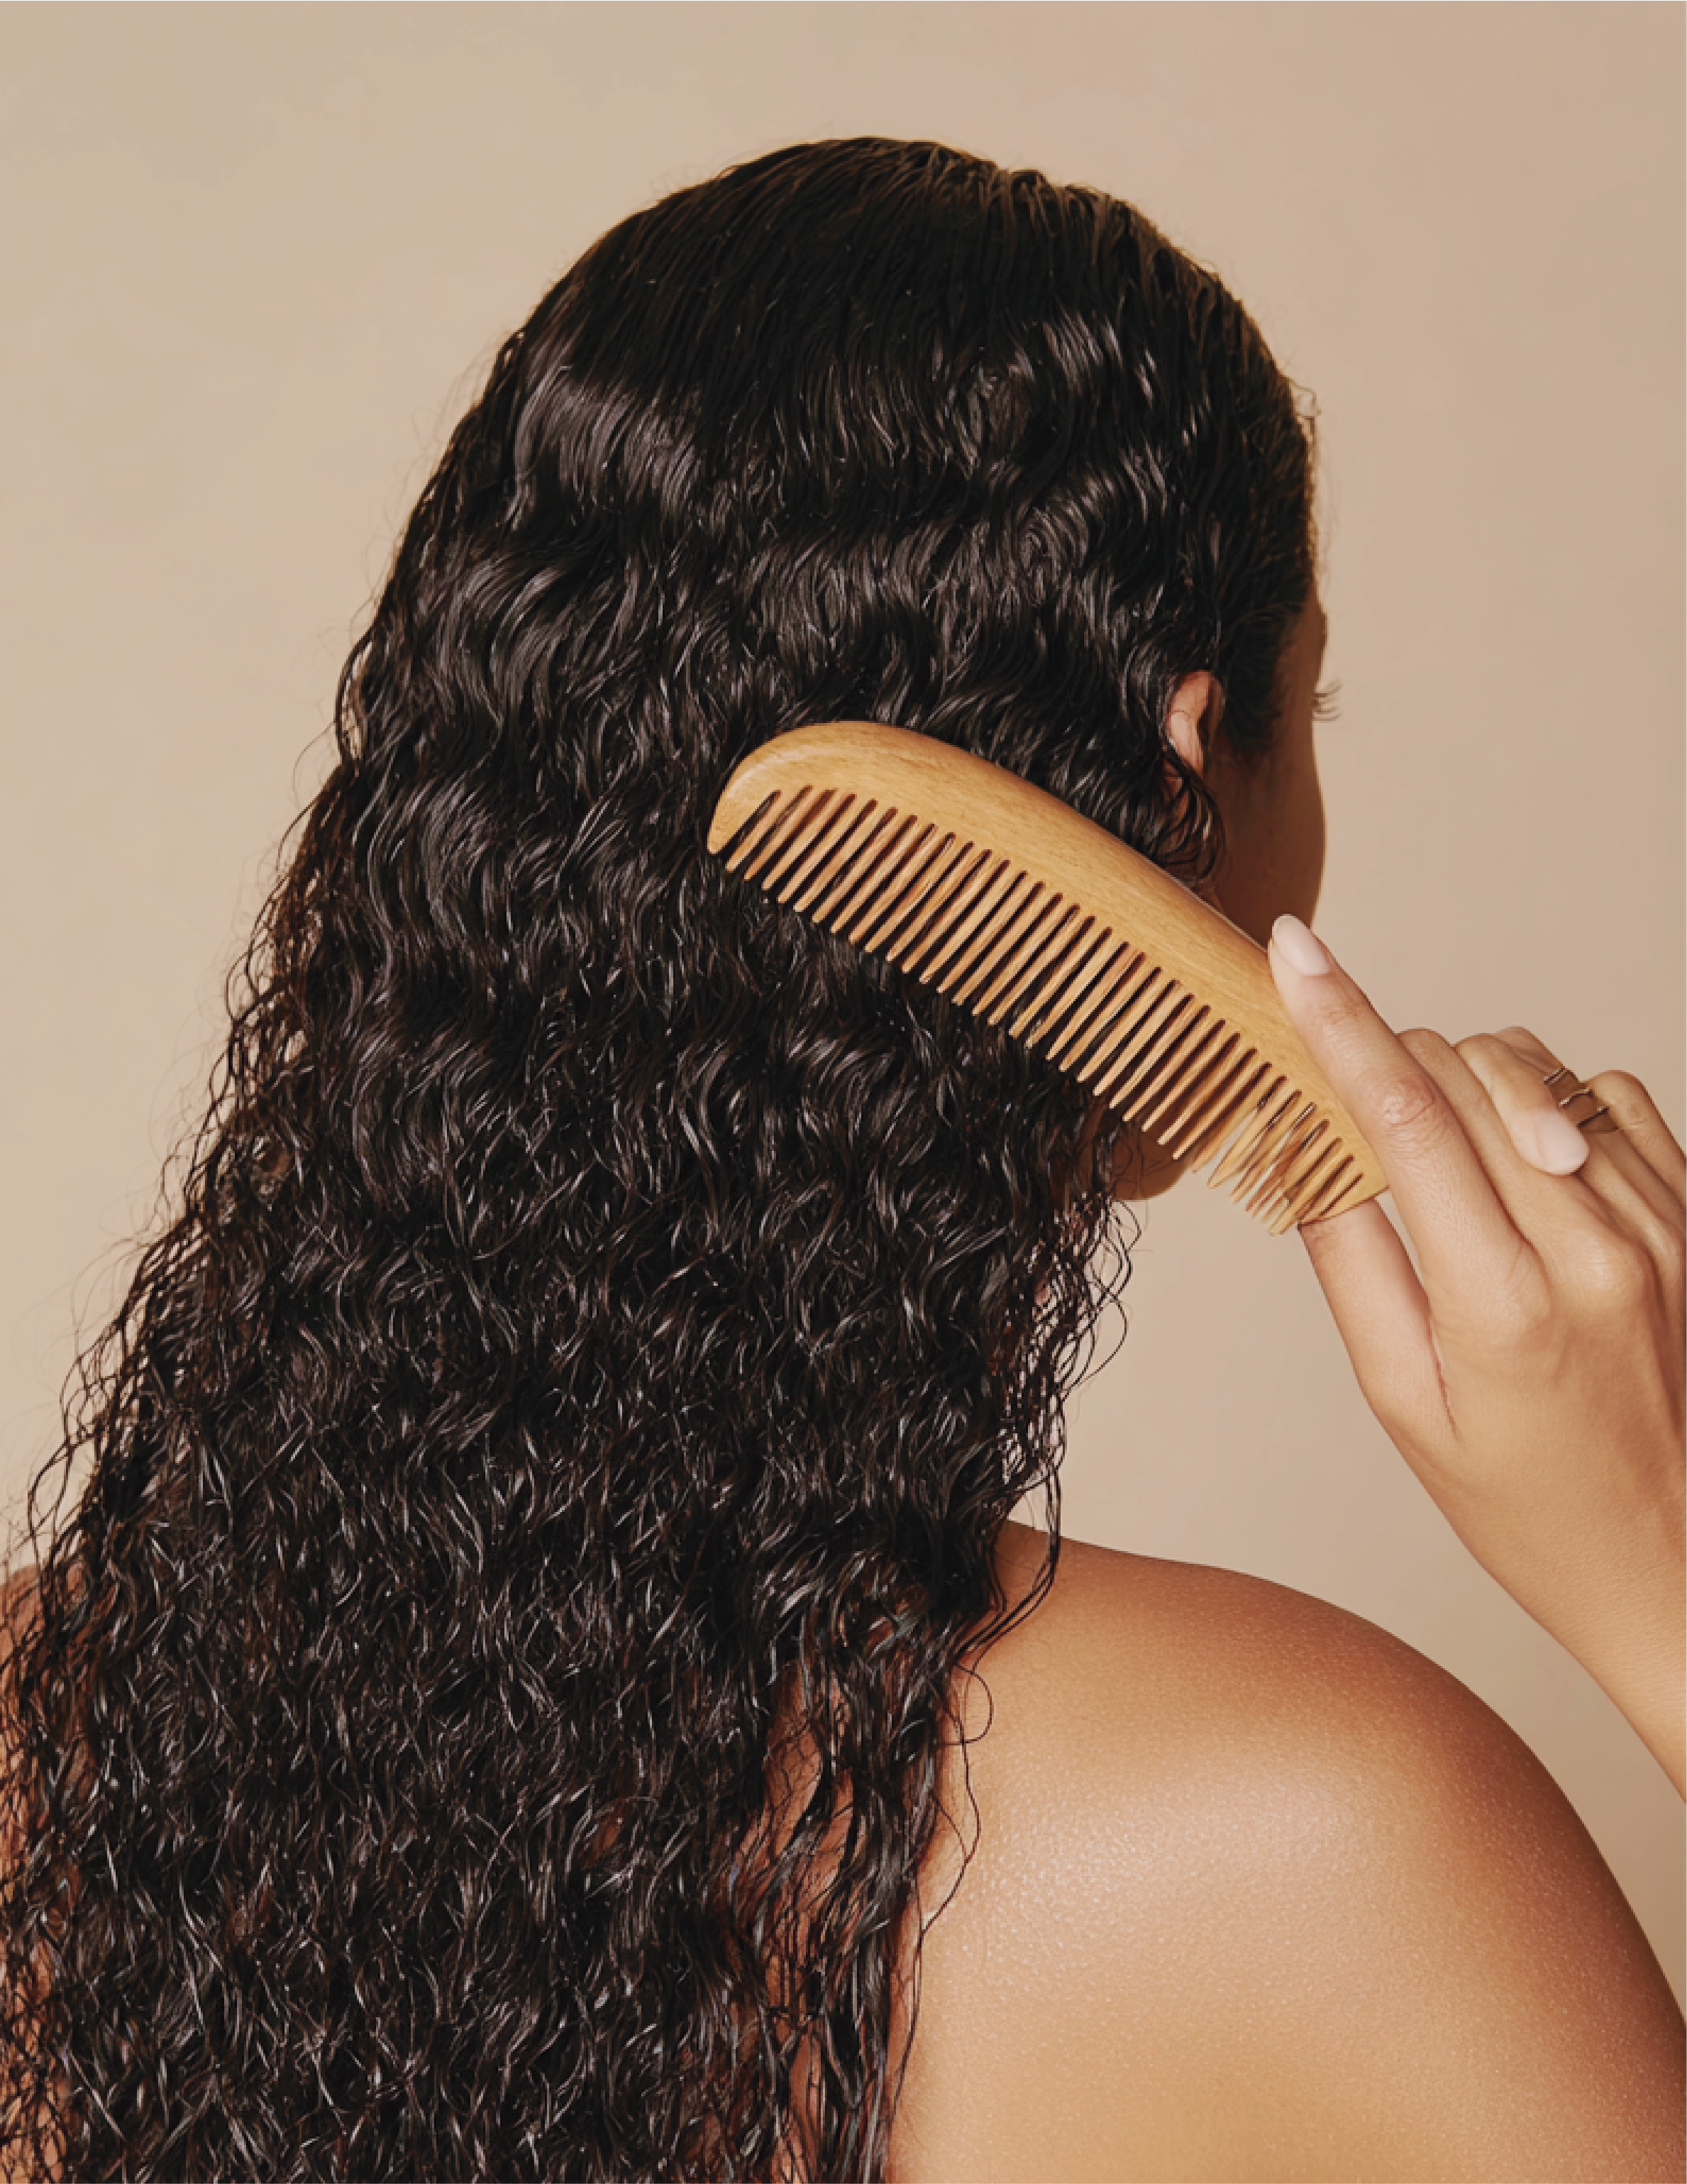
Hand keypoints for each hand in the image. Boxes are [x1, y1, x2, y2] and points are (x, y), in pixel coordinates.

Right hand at [1268, 915, 1686, 1795]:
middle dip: (1387, 1055)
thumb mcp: (1409, 1406)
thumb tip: (1304, 1147)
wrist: (1677, 1565)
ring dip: (1466, 1082)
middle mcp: (1597, 1246)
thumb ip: (1354, 1265)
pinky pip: (1610, 1095)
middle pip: (1464, 1074)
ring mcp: (1662, 1223)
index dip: (1337, 1021)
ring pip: (1536, 1071)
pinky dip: (1548, 1102)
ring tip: (1439, 1156)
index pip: (1402, 1114)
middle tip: (1339, 1089)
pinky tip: (1523, 1163)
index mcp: (1504, 1302)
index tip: (1294, 953)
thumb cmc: (1532, 1510)